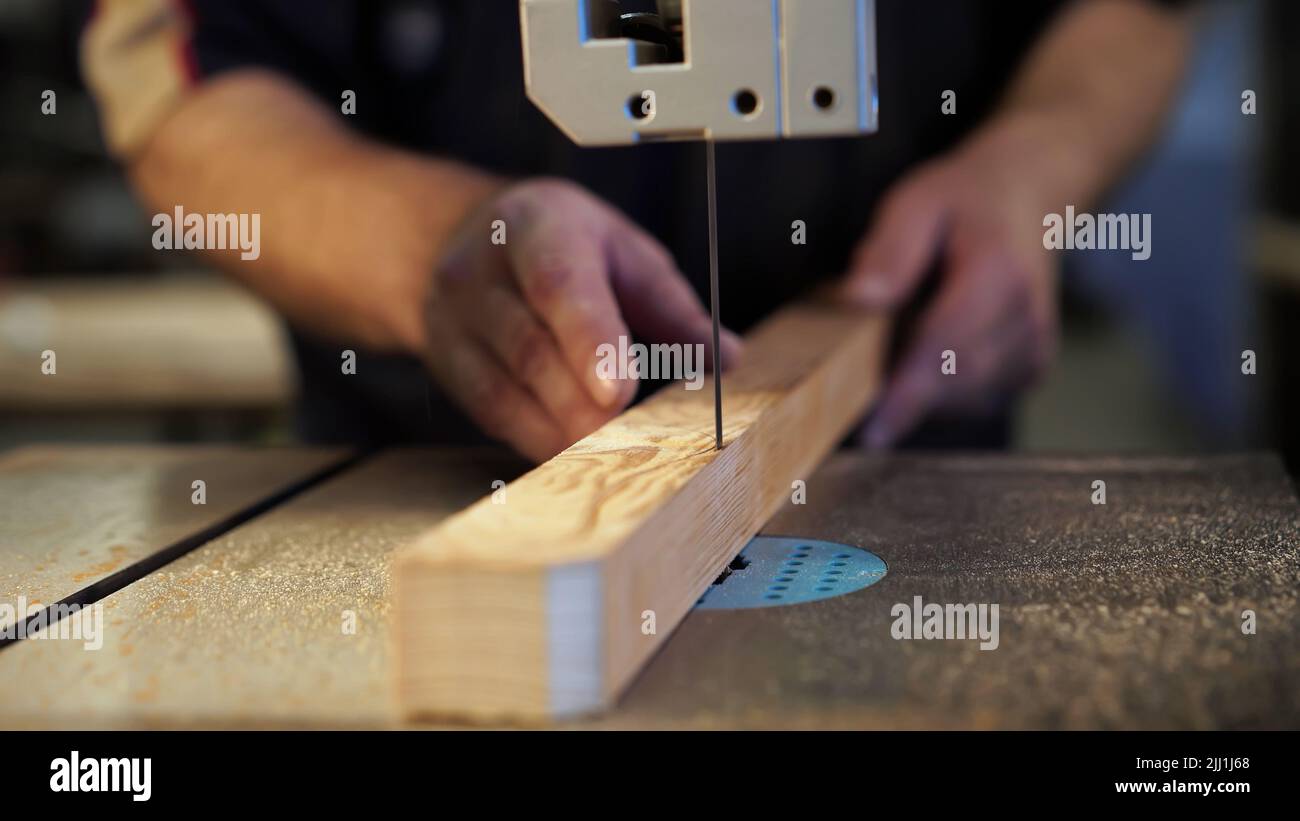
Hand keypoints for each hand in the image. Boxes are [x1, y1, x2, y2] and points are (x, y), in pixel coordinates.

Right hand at [424, 178, 741, 461]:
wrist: (459, 240)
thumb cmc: (564, 248)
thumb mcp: (623, 254)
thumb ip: (672, 308)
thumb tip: (727, 360)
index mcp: (537, 226)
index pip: (559, 285)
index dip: (589, 339)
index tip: (619, 391)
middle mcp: (480, 270)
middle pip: (532, 349)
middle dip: (584, 403)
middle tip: (635, 441)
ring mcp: (451, 319)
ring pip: (507, 389)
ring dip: (563, 430)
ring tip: (612, 453)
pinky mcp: (447, 363)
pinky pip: (492, 413)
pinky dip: (538, 438)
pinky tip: (575, 455)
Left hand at [839, 122, 1060, 447]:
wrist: (1027, 197)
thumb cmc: (962, 202)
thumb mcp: (916, 203)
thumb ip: (889, 251)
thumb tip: (858, 299)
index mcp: (999, 273)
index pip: (947, 346)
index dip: (907, 393)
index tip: (873, 431)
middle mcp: (1028, 317)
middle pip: (955, 382)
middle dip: (903, 392)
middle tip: (860, 376)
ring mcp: (1036, 348)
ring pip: (964, 400)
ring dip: (921, 391)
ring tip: (902, 341)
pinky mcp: (1032, 370)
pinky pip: (976, 401)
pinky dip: (943, 392)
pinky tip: (930, 353)